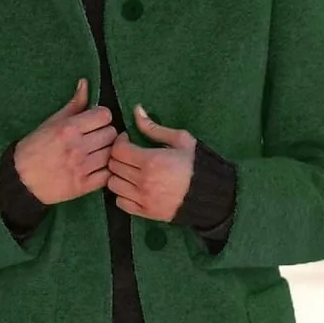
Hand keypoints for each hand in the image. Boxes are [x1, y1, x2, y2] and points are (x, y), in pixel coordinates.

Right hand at [13, 79, 116, 205]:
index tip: (95, 122)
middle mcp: (77, 147)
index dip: (101, 117)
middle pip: (111, 134)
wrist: (21, 179)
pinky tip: (98, 168)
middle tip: (96, 139)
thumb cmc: (35, 148)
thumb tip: (85, 83)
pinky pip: (108, 175)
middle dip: (106, 134)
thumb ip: (73, 105)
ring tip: (97, 154)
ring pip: (112, 154)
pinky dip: (106, 171)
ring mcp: (82, 168)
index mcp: (69, 128)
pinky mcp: (83, 186)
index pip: (105, 115)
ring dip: (107, 152)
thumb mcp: (51, 122)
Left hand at [107, 105, 195, 221]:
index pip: (118, 150)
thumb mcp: (180, 140)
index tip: (128, 141)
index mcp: (151, 161)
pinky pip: (120, 203)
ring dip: (118, 176)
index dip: (120, 142)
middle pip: (113, 166)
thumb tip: (136, 110)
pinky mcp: (145, 212)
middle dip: (119, 157)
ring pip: (113, 184)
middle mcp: (143, 181)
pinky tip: (132, 188)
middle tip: (129, 155)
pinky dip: (122, 194)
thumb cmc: (196, 164)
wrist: (210, 194)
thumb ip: (154, 127)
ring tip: (130, 172)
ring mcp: (143, 199)